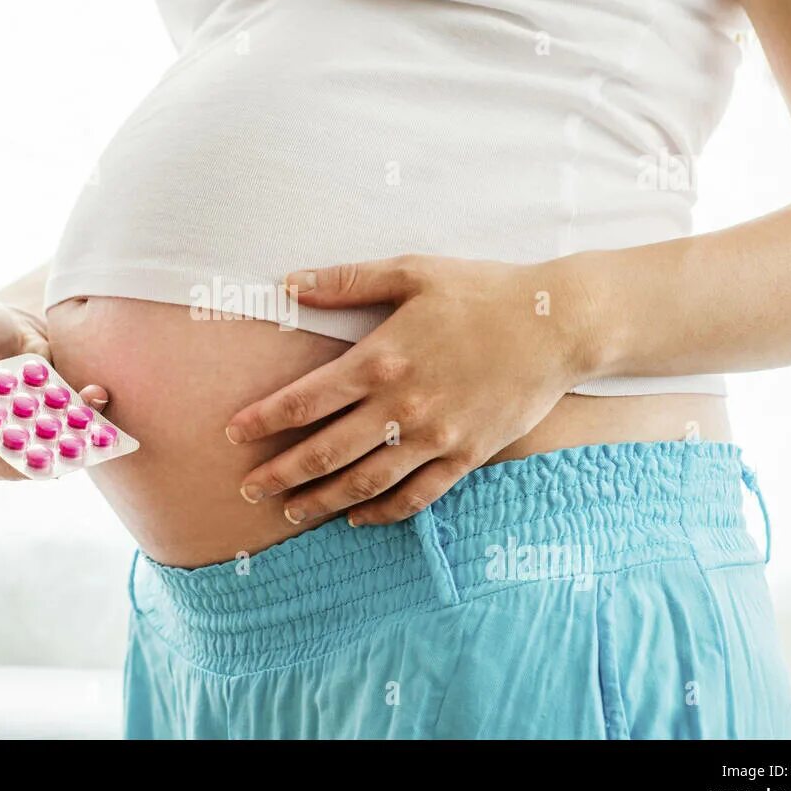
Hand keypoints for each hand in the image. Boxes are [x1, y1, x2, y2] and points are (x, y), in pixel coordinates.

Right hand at [0, 295, 109, 479]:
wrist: (24, 327)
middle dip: (9, 460)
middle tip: (32, 451)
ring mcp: (11, 437)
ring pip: (28, 457)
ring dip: (53, 450)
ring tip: (75, 436)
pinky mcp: (46, 433)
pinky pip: (64, 440)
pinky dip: (84, 426)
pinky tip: (96, 398)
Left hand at [228, 255, 594, 525]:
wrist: (557, 323)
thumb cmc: (481, 292)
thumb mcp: (412, 272)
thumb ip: (346, 282)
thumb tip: (287, 284)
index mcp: (380, 359)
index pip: (304, 401)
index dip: (263, 421)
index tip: (233, 434)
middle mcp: (402, 407)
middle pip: (324, 453)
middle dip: (279, 474)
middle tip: (247, 489)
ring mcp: (435, 437)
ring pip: (364, 483)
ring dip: (321, 501)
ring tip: (290, 511)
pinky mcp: (466, 456)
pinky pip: (416, 496)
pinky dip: (382, 512)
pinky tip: (357, 518)